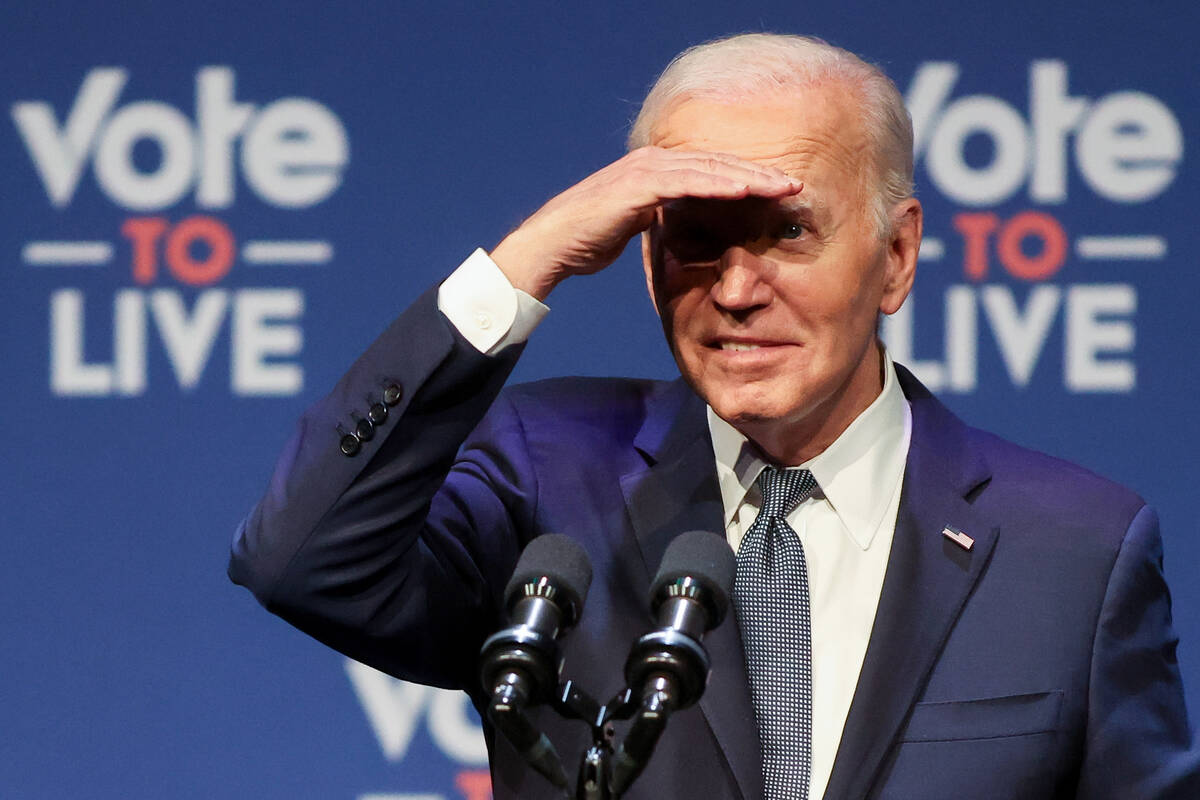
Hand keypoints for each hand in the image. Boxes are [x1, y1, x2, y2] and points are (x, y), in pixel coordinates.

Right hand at [490, 146, 801, 299]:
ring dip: (748, 176)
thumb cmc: (587, 242)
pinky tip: (744, 190)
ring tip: (782, 186)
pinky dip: (717, 184)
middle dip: (758, 174)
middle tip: (796, 184)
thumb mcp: (632, 229)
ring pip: (708, 169)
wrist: (550, 247)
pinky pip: (686, 182)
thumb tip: (681, 233)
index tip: (779, 192)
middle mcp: (653, 162)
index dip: (747, 179)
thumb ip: (659, 223)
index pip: (711, 171)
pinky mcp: (637, 185)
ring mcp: (644, 170)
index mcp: (655, 172)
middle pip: (717, 164)